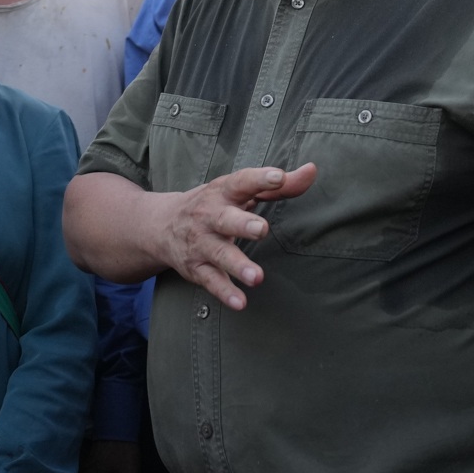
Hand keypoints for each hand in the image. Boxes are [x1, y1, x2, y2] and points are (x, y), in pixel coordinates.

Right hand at [159, 165, 318, 309]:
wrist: (161, 225)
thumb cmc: (214, 204)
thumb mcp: (240, 191)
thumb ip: (278, 185)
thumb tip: (312, 171)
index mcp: (223, 192)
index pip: (241, 182)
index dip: (259, 179)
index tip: (278, 178)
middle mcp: (209, 216)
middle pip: (225, 219)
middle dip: (242, 224)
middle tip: (260, 229)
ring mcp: (201, 243)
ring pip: (219, 254)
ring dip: (237, 265)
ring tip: (257, 277)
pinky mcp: (196, 267)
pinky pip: (211, 281)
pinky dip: (224, 292)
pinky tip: (240, 302)